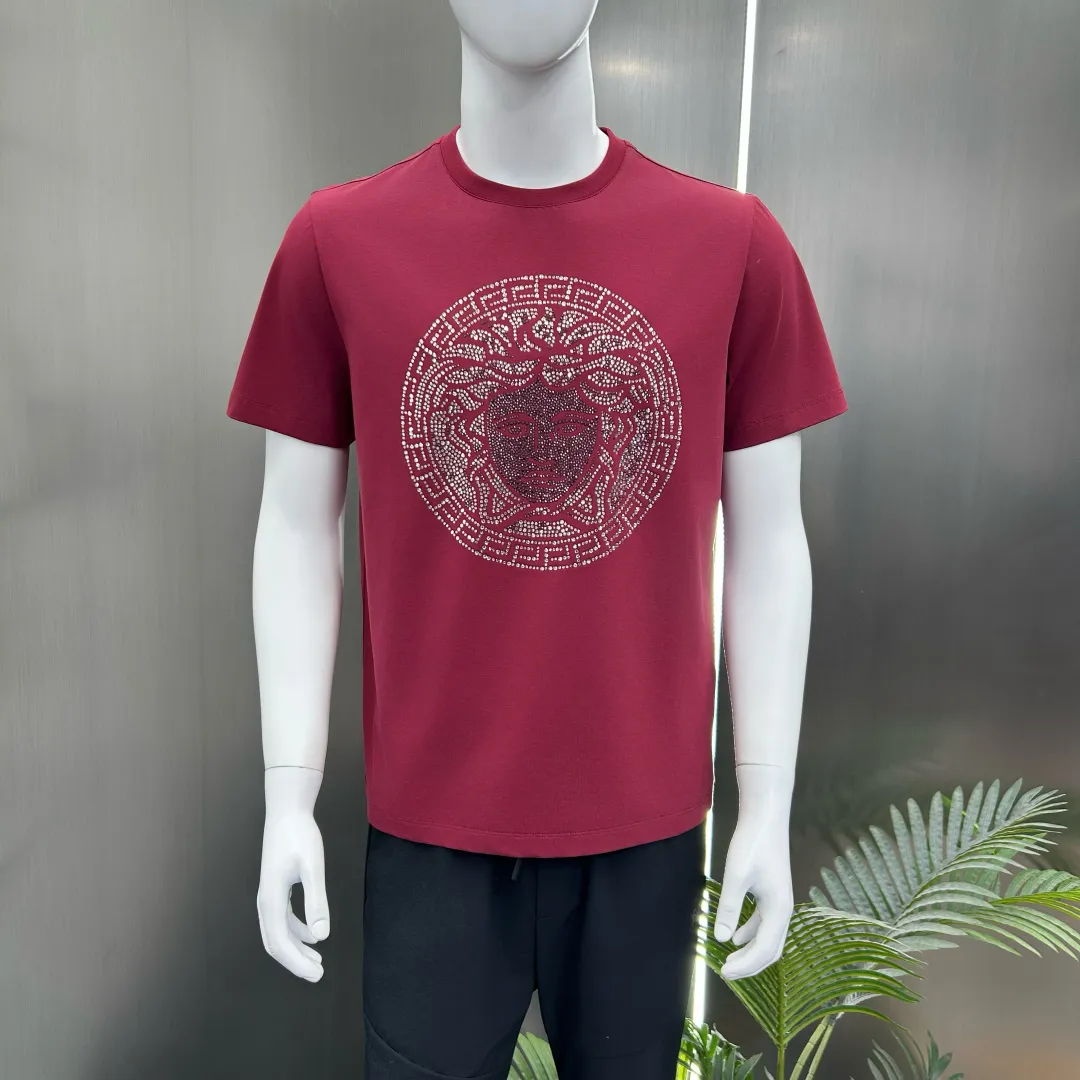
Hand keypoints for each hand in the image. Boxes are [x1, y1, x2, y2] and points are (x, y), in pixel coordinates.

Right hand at [256, 808, 329, 981]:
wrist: (287, 812)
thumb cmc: (300, 836)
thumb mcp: (313, 867)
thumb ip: (317, 900)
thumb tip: (321, 936)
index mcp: (271, 900)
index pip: (280, 943)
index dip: (296, 963)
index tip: (316, 974)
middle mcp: (265, 902)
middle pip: (275, 942)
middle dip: (295, 961)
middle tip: (318, 974)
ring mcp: (269, 895)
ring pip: (278, 933)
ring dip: (296, 949)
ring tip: (317, 961)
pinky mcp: (276, 889)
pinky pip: (282, 919)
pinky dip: (296, 932)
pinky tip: (312, 936)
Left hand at [711, 766, 794, 979]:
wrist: (765, 817)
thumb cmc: (752, 844)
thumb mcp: (736, 876)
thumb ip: (730, 908)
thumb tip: (722, 938)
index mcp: (779, 910)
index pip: (763, 950)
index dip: (745, 965)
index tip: (724, 972)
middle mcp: (783, 910)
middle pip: (771, 950)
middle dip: (750, 964)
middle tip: (727, 972)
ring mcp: (779, 901)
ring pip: (768, 937)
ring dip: (750, 951)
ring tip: (729, 959)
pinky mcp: (771, 892)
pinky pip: (764, 923)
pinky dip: (750, 933)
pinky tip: (735, 935)